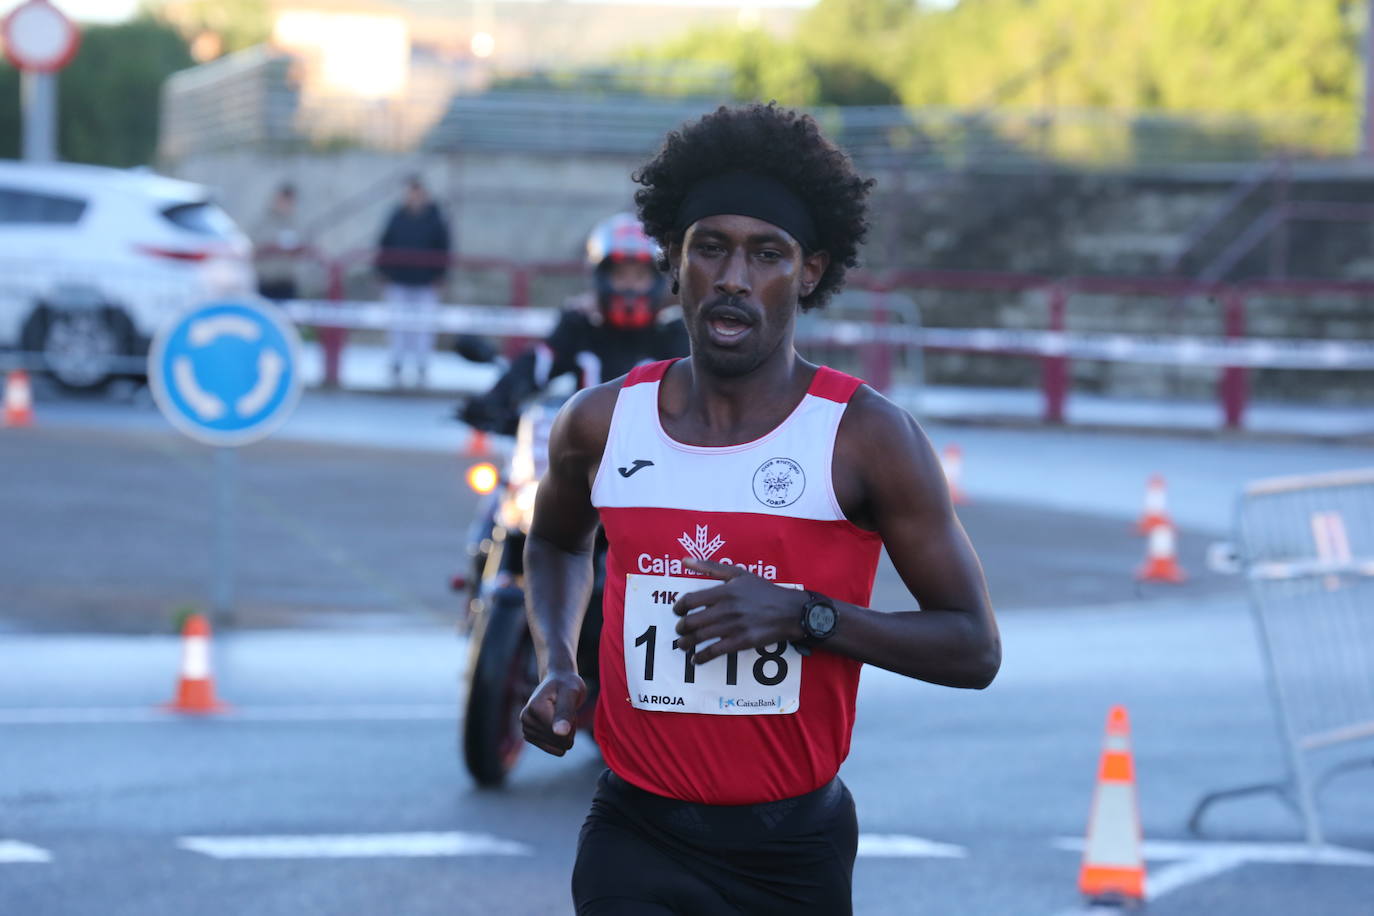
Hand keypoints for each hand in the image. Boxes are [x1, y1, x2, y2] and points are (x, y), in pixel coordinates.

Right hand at [520, 670, 586, 755]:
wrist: (558, 682)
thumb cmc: (567, 685)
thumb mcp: (571, 693)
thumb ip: (565, 712)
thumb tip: (560, 733)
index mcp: (535, 708)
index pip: (561, 735)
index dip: (572, 723)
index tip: (568, 705)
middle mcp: (526, 719)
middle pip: (559, 742)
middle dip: (568, 728)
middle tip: (565, 709)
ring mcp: (526, 728)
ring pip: (557, 747)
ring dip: (564, 733)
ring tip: (560, 714)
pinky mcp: (529, 736)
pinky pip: (553, 748)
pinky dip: (559, 738)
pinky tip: (556, 722)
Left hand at [671, 559, 805, 663]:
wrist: (790, 611)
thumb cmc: (764, 591)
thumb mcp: (739, 574)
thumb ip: (710, 567)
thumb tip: (685, 560)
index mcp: (724, 591)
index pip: (690, 600)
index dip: (679, 608)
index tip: (678, 612)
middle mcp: (726, 608)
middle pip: (692, 621)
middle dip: (681, 628)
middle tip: (680, 630)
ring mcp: (733, 626)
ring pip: (700, 637)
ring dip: (686, 643)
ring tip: (683, 644)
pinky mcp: (741, 642)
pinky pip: (715, 651)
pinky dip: (702, 657)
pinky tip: (696, 659)